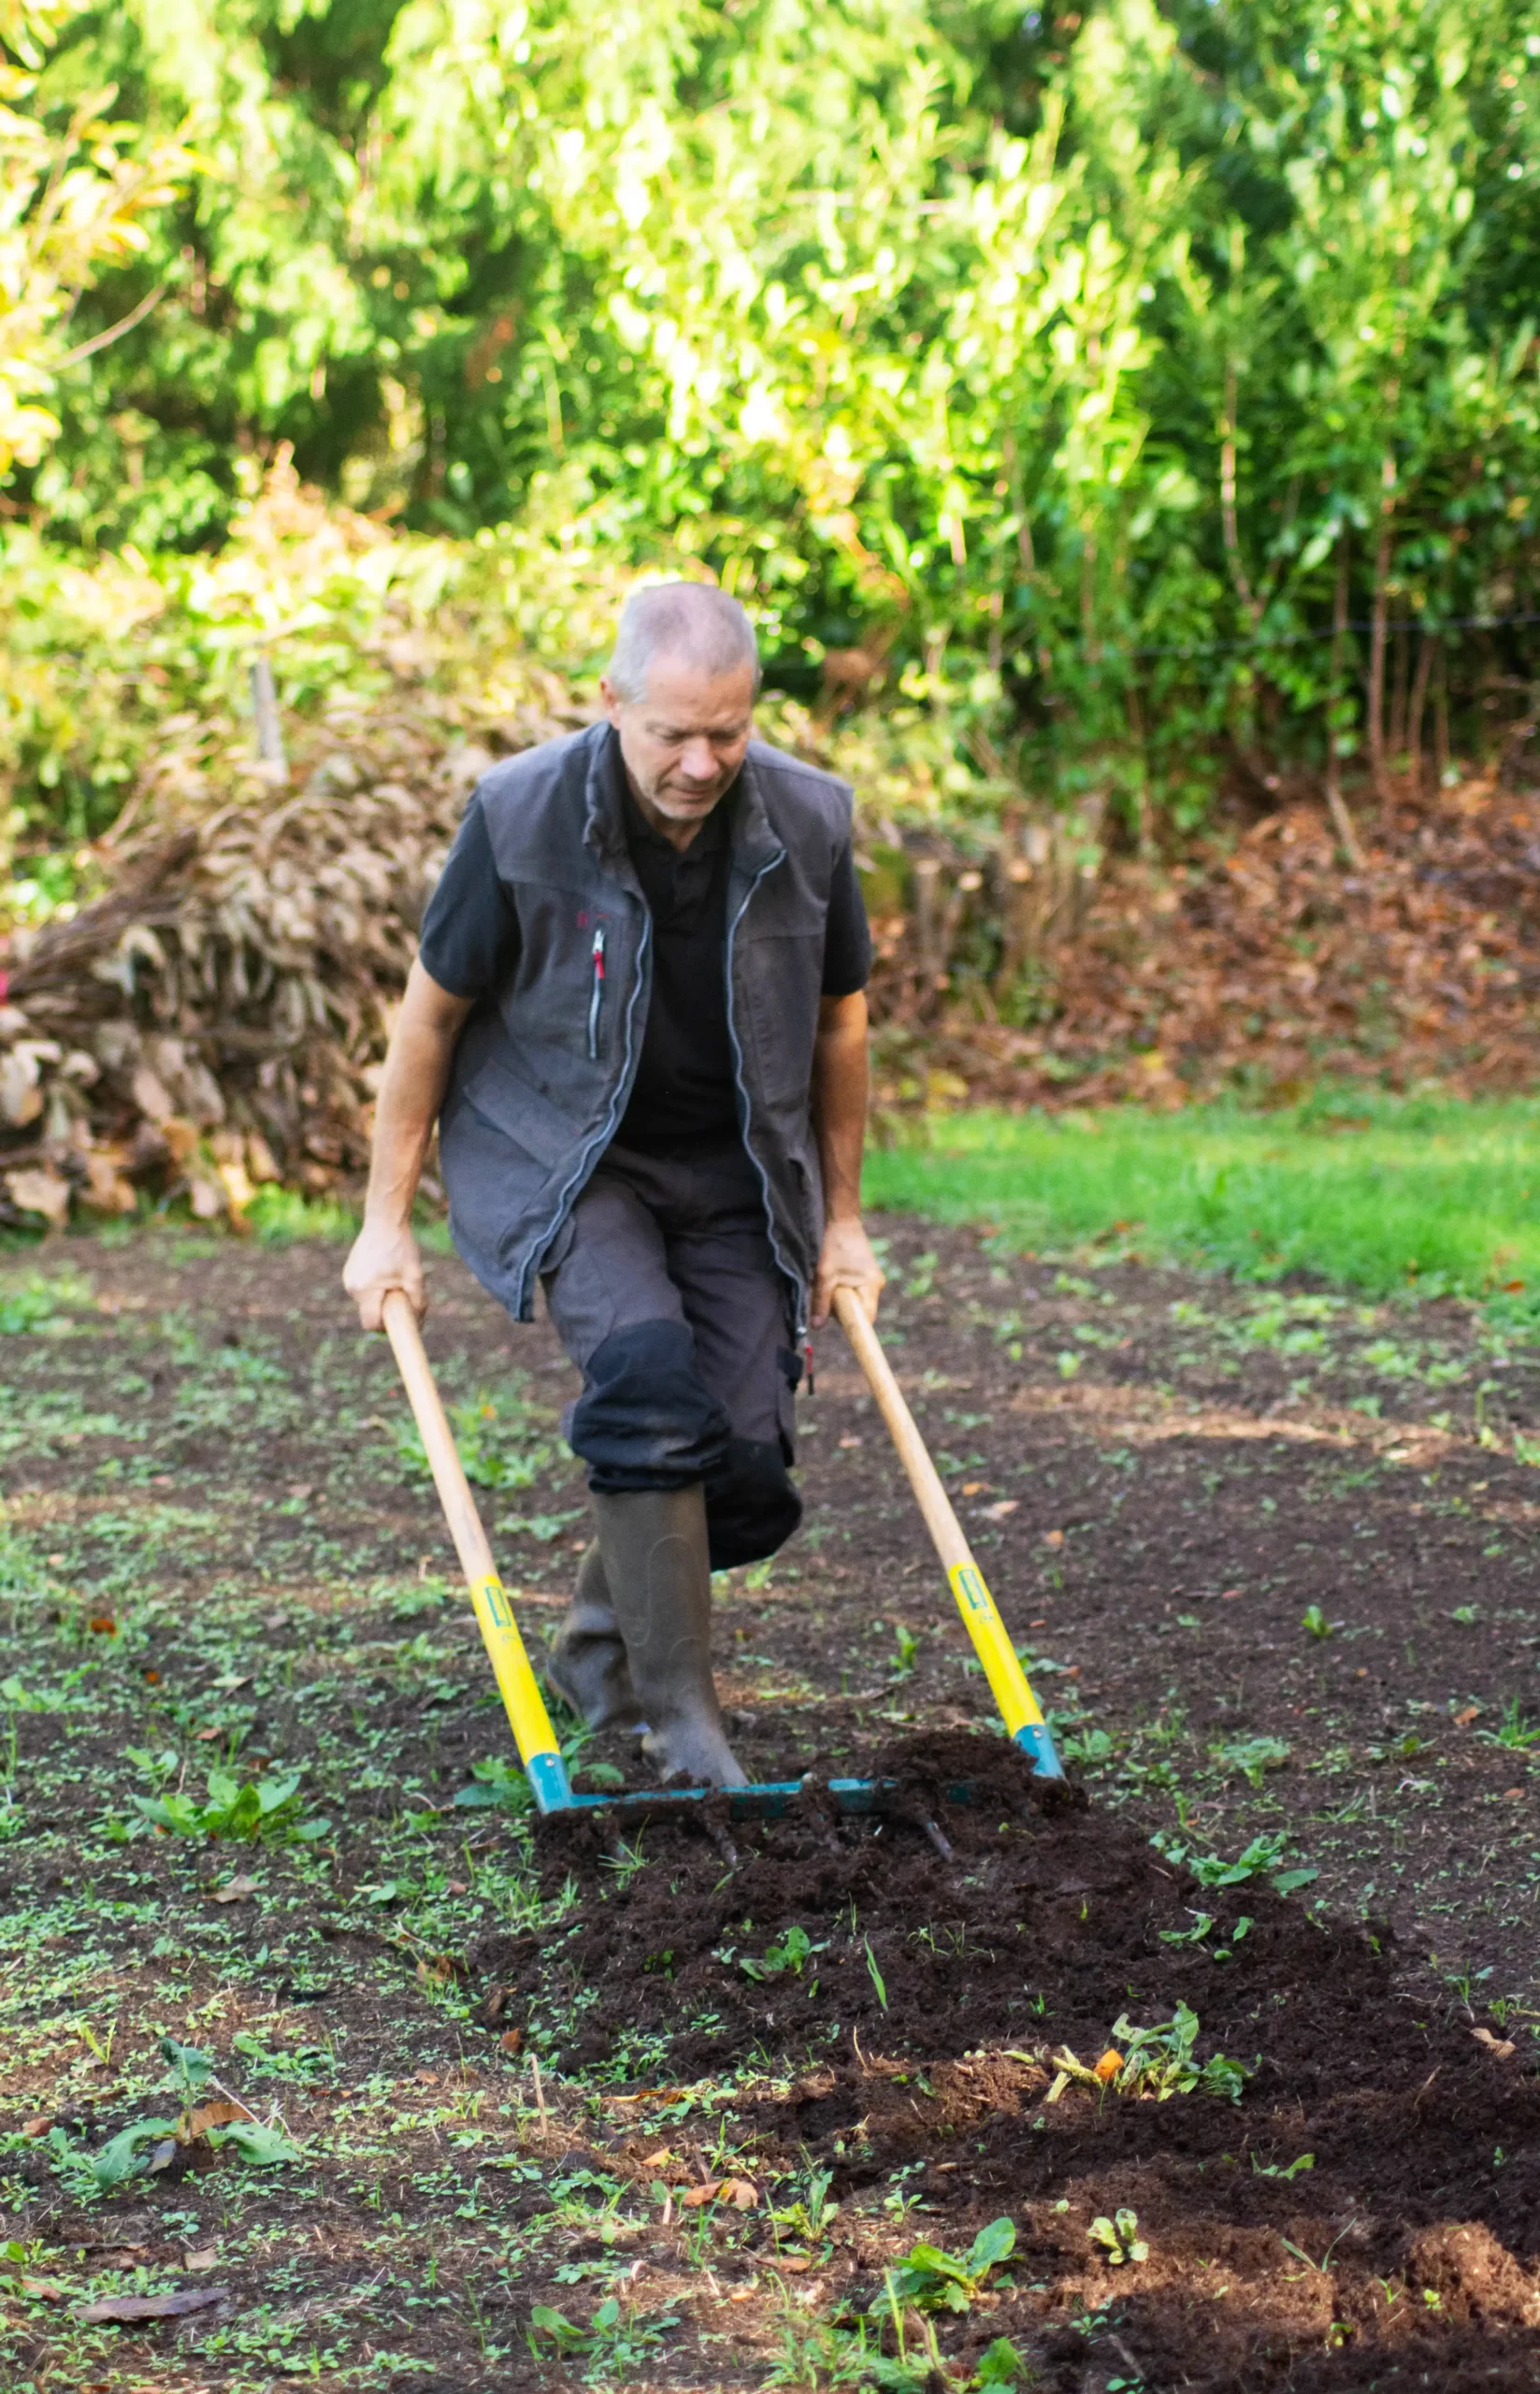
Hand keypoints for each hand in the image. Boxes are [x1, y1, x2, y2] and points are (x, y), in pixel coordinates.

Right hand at [343, 1217, 424, 1331]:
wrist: (385, 1220)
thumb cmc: (401, 1248)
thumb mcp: (415, 1277)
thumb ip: (418, 1303)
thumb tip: (418, 1325)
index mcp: (364, 1290)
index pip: (370, 1323)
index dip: (386, 1327)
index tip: (399, 1320)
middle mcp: (351, 1287)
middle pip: (369, 1312)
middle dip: (385, 1309)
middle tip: (401, 1292)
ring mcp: (348, 1278)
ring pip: (367, 1301)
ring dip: (381, 1297)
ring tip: (394, 1276)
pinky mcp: (349, 1271)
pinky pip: (363, 1289)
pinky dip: (375, 1287)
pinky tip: (385, 1269)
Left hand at [811, 1214, 883, 1329]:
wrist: (841, 1220)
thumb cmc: (834, 1245)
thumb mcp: (824, 1275)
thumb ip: (821, 1302)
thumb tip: (816, 1326)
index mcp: (871, 1286)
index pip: (867, 1318)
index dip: (854, 1326)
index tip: (843, 1332)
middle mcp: (876, 1284)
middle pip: (859, 1310)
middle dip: (841, 1309)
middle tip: (825, 1298)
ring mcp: (871, 1279)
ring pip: (855, 1300)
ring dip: (839, 1298)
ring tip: (827, 1282)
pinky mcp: (864, 1274)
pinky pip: (854, 1291)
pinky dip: (841, 1289)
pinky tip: (832, 1277)